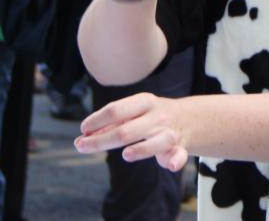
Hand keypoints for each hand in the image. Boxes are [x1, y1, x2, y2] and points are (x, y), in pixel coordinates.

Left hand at [75, 93, 189, 171]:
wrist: (188, 118)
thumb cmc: (150, 116)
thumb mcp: (134, 111)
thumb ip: (112, 123)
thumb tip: (84, 136)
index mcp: (143, 102)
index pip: (115, 110)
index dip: (96, 121)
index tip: (82, 130)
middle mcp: (156, 116)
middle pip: (126, 131)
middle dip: (100, 141)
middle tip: (81, 146)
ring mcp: (169, 132)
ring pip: (156, 142)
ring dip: (141, 150)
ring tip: (125, 155)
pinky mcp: (179, 148)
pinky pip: (179, 155)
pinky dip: (175, 160)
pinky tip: (170, 165)